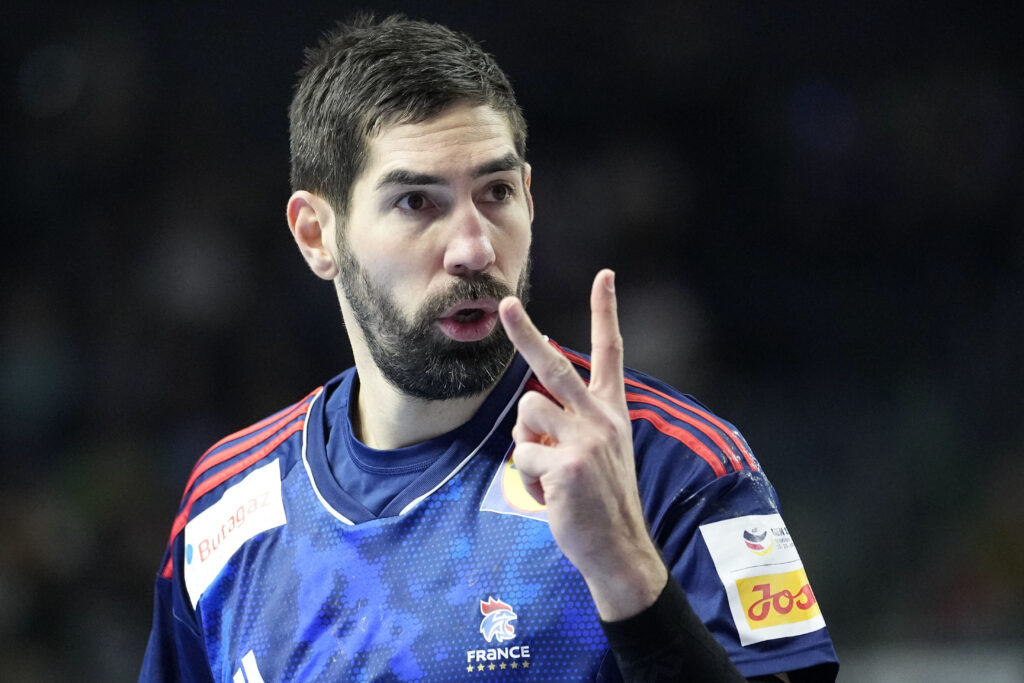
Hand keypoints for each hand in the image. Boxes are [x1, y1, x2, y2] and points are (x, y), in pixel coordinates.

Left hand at [498, 269, 667, 620]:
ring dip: (526, 443)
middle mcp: (601, 417)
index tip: (605, 276)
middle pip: (554, 364)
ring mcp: (585, 439)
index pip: (610, 351)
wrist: (619, 547)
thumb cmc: (600, 499)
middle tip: (503, 304)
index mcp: (611, 410)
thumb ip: (569, 422)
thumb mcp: (598, 451)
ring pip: (526, 413)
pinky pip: (522, 454)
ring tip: (548, 470)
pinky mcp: (567, 464)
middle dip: (524, 333)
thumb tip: (529, 409)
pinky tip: (551, 493)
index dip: (606, 312)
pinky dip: (527, 477)